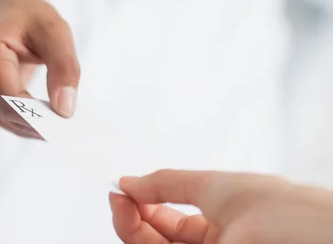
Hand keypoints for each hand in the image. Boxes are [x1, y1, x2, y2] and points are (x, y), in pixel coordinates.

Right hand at [0, 0, 79, 138]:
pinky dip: (22, 119)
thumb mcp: (55, 30)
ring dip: (32, 123)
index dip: (38, 115)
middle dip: (40, 121)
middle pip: (6, 114)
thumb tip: (65, 109)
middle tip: (71, 122)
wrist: (4, 12)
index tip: (67, 121)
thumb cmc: (29, 18)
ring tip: (58, 112)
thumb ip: (64, 66)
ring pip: (3, 121)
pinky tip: (39, 109)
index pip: (9, 99)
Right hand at [110, 170, 332, 243]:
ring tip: (122, 206)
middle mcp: (210, 243)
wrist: (300, 231)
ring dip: (134, 228)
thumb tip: (130, 180)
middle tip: (118, 198)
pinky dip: (145, 241)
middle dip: (132, 216)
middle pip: (157, 236)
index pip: (169, 215)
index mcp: (217, 221)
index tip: (121, 187)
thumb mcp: (211, 185)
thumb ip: (167, 184)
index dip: (143, 200)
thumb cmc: (268, 204)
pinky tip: (134, 223)